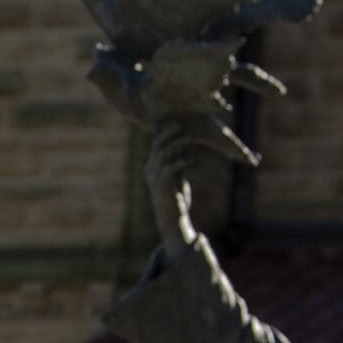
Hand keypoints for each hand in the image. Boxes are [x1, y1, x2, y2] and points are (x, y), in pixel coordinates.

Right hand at [143, 121, 200, 259]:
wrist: (173, 220)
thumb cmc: (176, 199)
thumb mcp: (178, 175)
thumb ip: (178, 160)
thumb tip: (184, 144)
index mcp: (152, 166)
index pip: (156, 143)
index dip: (166, 131)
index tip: (178, 121)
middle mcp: (150, 170)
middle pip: (157, 145)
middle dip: (169, 133)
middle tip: (181, 124)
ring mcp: (154, 178)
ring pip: (162, 154)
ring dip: (177, 144)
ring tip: (190, 139)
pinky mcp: (161, 186)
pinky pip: (169, 168)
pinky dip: (181, 162)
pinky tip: (192, 161)